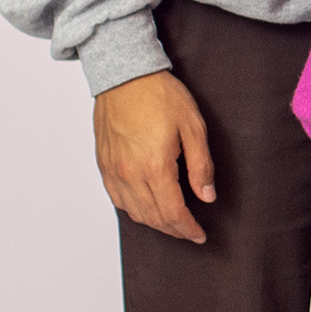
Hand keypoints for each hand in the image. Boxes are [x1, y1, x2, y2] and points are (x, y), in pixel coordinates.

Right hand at [94, 70, 214, 242]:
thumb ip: (201, 165)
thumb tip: (207, 196)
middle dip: (174, 229)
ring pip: (133, 213)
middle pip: (153, 217)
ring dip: (154, 223)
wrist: (125, 77)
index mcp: (155, 166)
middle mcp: (130, 174)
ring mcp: (113, 171)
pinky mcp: (103, 165)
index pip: (173, 212)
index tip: (199, 234)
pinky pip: (117, 200)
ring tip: (172, 222)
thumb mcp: (193, 126)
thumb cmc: (160, 96)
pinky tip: (146, 208)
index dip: (187, 228)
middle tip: (189, 232)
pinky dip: (134, 211)